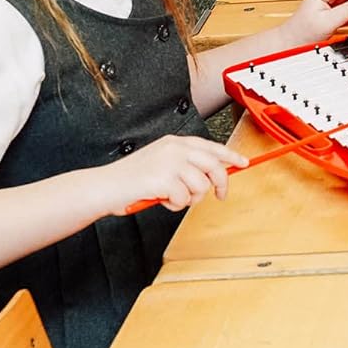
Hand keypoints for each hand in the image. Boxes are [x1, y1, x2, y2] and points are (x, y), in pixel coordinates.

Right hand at [106, 134, 248, 214]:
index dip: (230, 155)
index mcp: (175, 142)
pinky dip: (174, 205)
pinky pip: (184, 199)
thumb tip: (213, 174)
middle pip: (214, 167)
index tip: (244, 162)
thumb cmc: (130, 179)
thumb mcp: (161, 163)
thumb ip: (185, 165)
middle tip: (220, 196)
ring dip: (189, 198)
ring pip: (200, 186)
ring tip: (172, 197)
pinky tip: (161, 199)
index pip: (211, 146)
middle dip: (220, 184)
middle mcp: (174, 149)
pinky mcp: (164, 179)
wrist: (103, 187)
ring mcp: (169, 163)